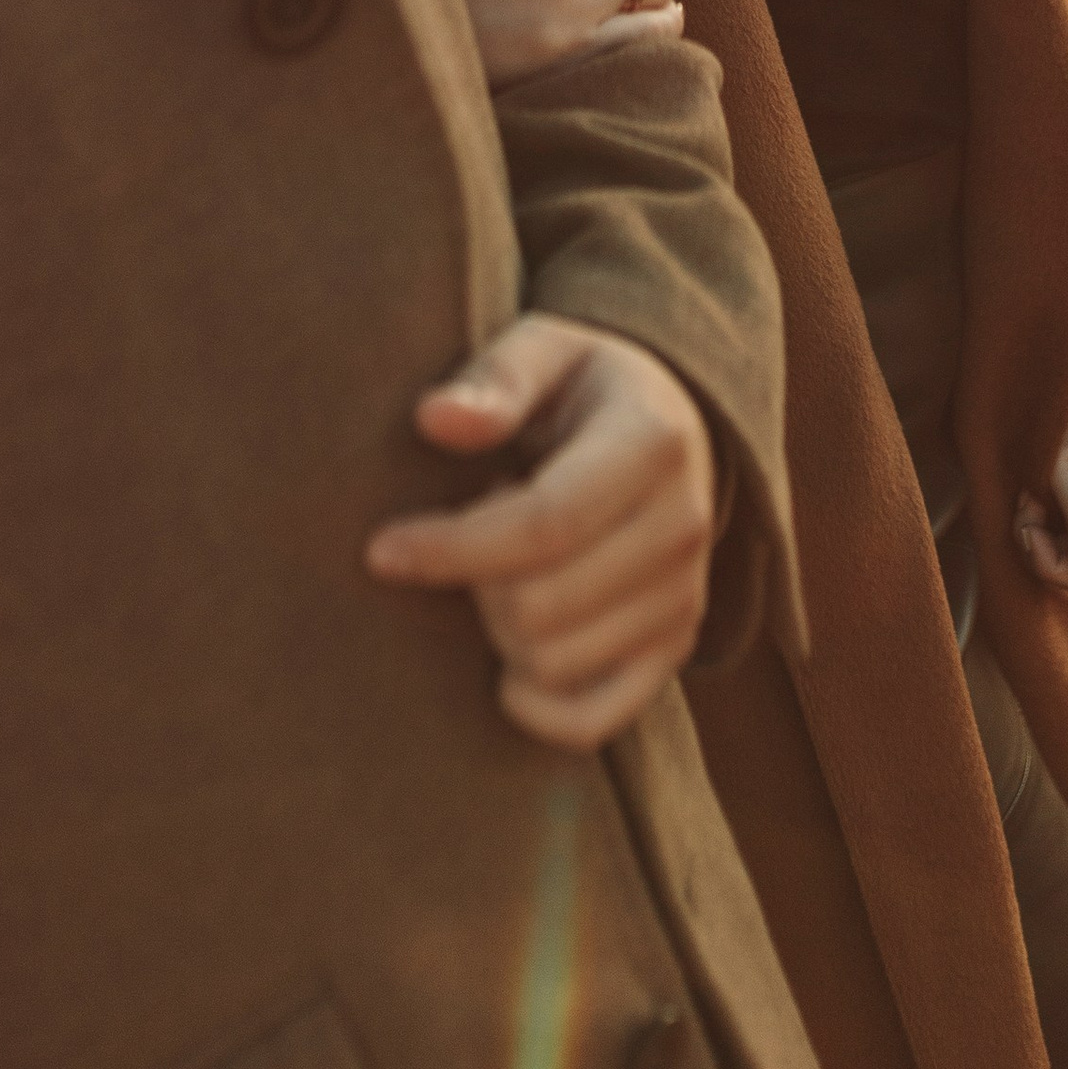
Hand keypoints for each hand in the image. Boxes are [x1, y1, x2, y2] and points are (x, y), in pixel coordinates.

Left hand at [366, 313, 716, 748]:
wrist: (668, 422)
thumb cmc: (583, 384)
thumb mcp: (544, 348)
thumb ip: (494, 379)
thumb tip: (435, 420)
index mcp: (653, 442)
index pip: (544, 524)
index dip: (451, 547)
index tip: (382, 549)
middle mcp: (684, 526)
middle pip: (541, 607)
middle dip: (473, 583)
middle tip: (466, 535)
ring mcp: (685, 595)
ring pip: (554, 665)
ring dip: (498, 630)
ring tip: (502, 568)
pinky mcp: (676, 647)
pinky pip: (593, 720)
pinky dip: (536, 707)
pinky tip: (507, 660)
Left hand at [1015, 400, 1067, 597]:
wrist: (1051, 397)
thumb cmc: (1058, 426)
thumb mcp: (1066, 467)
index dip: (1046, 556)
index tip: (1028, 510)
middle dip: (1039, 551)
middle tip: (1023, 504)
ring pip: (1063, 569)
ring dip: (1034, 540)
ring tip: (1026, 498)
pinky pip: (1058, 552)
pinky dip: (1036, 533)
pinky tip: (1029, 501)